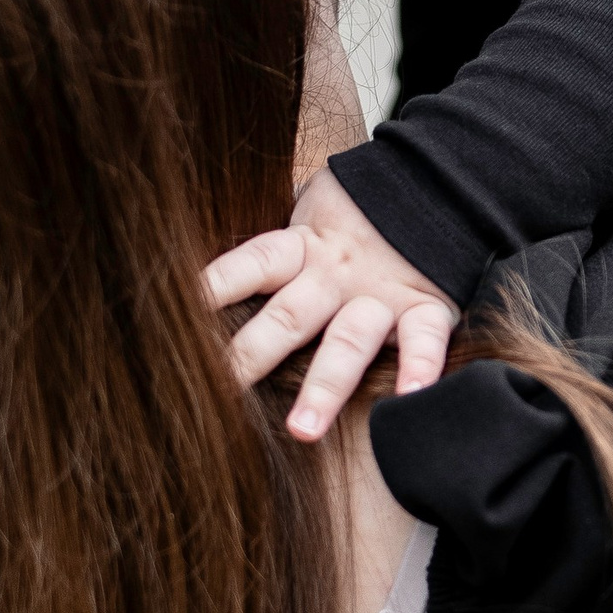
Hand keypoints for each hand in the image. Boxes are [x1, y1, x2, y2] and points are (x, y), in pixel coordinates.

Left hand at [201, 169, 457, 440]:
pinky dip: (420, 367)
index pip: (252, 265)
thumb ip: (276, 241)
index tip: (179, 315)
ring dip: (324, 387)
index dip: (216, 287)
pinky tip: (408, 399)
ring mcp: (380, 294)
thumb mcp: (310, 209)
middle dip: (251, 356)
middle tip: (217, 392)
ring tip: (302, 431)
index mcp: (302, 247)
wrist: (434, 181)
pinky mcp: (426, 306)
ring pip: (348, 342)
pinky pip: (424, 338)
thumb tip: (210, 263)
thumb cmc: (359, 207)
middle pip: (288, 317)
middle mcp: (335, 275)